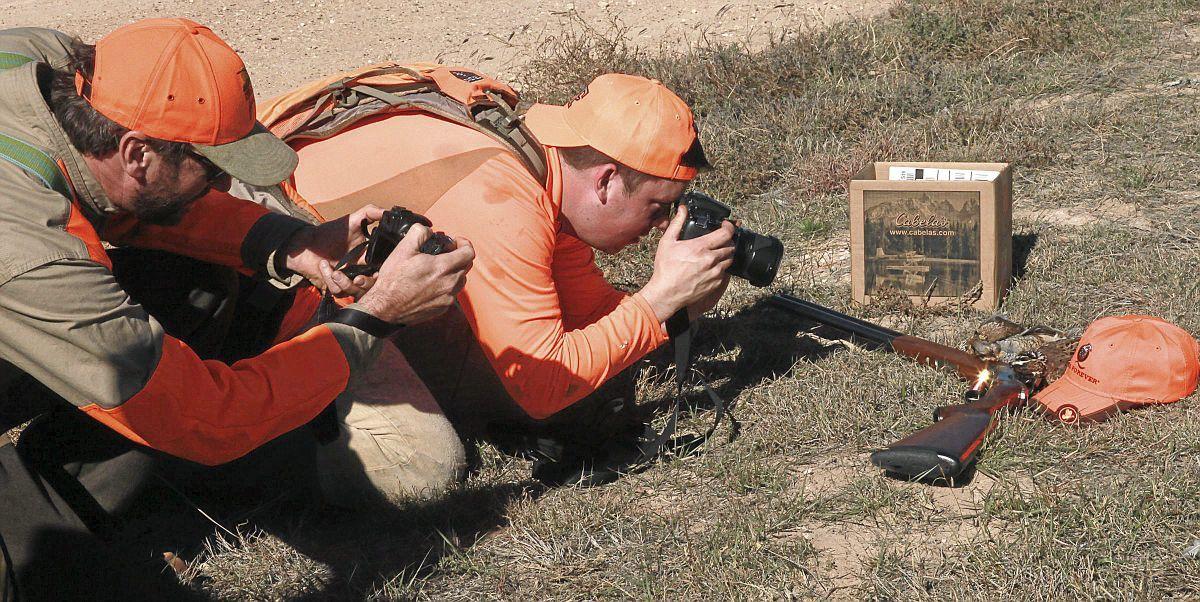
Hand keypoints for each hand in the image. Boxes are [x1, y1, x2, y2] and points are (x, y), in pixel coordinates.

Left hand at [285, 204, 384, 296]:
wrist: (309, 242)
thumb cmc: (332, 232)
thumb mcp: (353, 220)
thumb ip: (370, 212)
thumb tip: (388, 211)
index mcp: (370, 258)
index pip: (384, 270)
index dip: (384, 274)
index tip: (376, 272)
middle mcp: (362, 271)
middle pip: (373, 286)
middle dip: (366, 285)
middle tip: (358, 279)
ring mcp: (349, 280)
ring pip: (356, 293)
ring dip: (346, 284)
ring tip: (336, 271)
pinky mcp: (336, 286)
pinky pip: (338, 291)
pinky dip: (329, 279)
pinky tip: (323, 266)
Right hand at [356, 224, 474, 325]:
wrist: (385, 308)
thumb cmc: (393, 280)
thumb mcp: (403, 249)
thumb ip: (419, 233)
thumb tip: (428, 230)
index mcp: (443, 267)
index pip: (469, 253)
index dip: (464, 243)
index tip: (455, 242)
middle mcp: (450, 284)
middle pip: (466, 266)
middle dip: (459, 256)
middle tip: (445, 253)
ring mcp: (447, 298)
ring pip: (460, 280)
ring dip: (454, 271)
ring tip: (438, 268)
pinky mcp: (443, 308)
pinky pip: (452, 293)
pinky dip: (447, 285)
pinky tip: (432, 283)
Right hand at [638, 205, 734, 322]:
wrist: (666, 293)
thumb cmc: (665, 268)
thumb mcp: (667, 242)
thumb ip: (677, 223)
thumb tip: (682, 209)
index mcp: (700, 247)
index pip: (726, 233)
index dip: (729, 227)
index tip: (726, 225)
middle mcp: (711, 259)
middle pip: (730, 246)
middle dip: (727, 241)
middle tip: (719, 240)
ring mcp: (715, 273)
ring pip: (729, 259)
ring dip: (725, 254)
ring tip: (715, 253)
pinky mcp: (716, 284)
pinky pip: (725, 272)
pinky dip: (721, 267)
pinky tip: (711, 267)